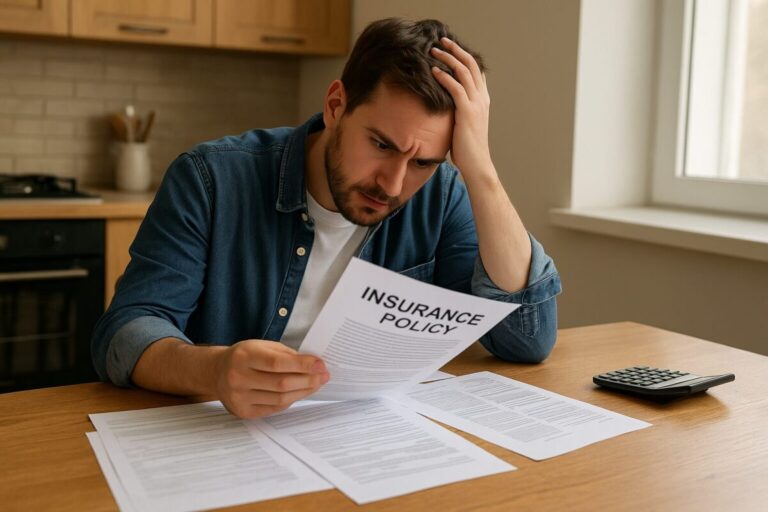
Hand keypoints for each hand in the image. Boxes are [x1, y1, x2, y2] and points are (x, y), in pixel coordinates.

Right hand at [212, 340, 329, 417]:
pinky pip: (274, 408)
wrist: (217, 372)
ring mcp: (239, 398)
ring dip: (303, 392)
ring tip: (316, 384)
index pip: (277, 363)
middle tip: (324, 376)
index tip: (321, 364)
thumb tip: (313, 365)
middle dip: (308, 380)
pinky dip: (291, 400)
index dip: (302, 365)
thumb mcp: (262, 346)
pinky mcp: (243, 412)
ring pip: (280, 399)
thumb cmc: (245, 356)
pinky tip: (300, 392)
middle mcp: (238, 378)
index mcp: (244, 356)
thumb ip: (286, 354)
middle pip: (281, 384)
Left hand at [430, 38, 494, 180]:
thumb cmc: (467, 148)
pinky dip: (444, 77)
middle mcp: (482, 98)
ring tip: (434, 51)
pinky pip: (456, 88)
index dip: (464, 56)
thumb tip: (443, 106)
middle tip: (441, 41)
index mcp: (482, 100)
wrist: (477, 164)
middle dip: (456, 50)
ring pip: (464, 72)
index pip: (476, 70)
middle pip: (471, 65)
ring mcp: (476, 104)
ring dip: (448, 58)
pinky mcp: (467, 112)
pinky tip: (434, 71)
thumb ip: (458, 111)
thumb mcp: (464, 124)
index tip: (450, 48)